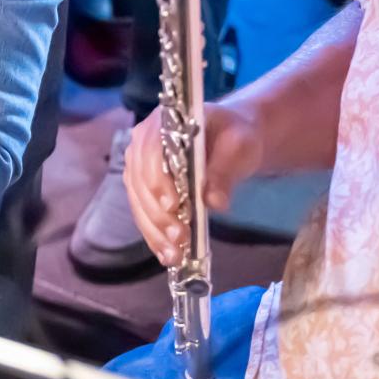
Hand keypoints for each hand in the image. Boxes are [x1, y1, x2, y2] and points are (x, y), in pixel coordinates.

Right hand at [123, 101, 264, 265]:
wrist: (231, 140)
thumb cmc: (235, 136)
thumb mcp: (239, 147)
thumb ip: (225, 171)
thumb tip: (214, 202)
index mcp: (162, 124)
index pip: (151, 152)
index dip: (158, 180)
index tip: (174, 206)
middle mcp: (141, 143)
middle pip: (140, 180)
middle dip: (158, 213)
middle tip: (179, 238)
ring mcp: (139, 166)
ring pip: (138, 201)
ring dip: (154, 230)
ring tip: (174, 254)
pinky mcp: (144, 188)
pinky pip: (143, 212)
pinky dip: (153, 235)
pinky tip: (166, 254)